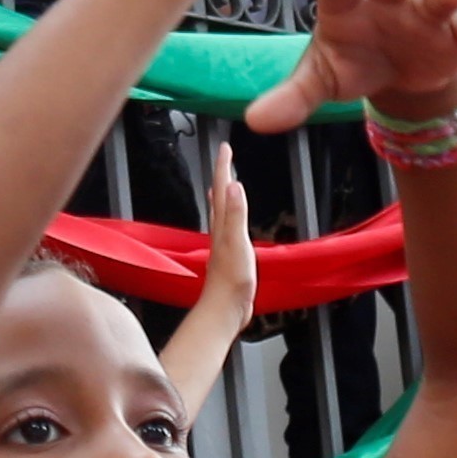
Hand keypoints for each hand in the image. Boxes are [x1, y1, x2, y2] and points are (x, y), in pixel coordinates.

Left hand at [188, 164, 255, 345]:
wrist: (225, 310)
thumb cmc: (232, 281)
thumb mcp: (238, 243)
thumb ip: (236, 214)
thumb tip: (234, 185)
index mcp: (222, 225)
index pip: (222, 189)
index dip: (223, 167)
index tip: (225, 147)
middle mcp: (220, 231)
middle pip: (218, 196)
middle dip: (222, 175)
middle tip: (225, 157)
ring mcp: (223, 243)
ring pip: (221, 211)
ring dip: (222, 194)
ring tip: (224, 182)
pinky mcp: (229, 255)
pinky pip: (227, 227)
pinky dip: (228, 215)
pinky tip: (228, 220)